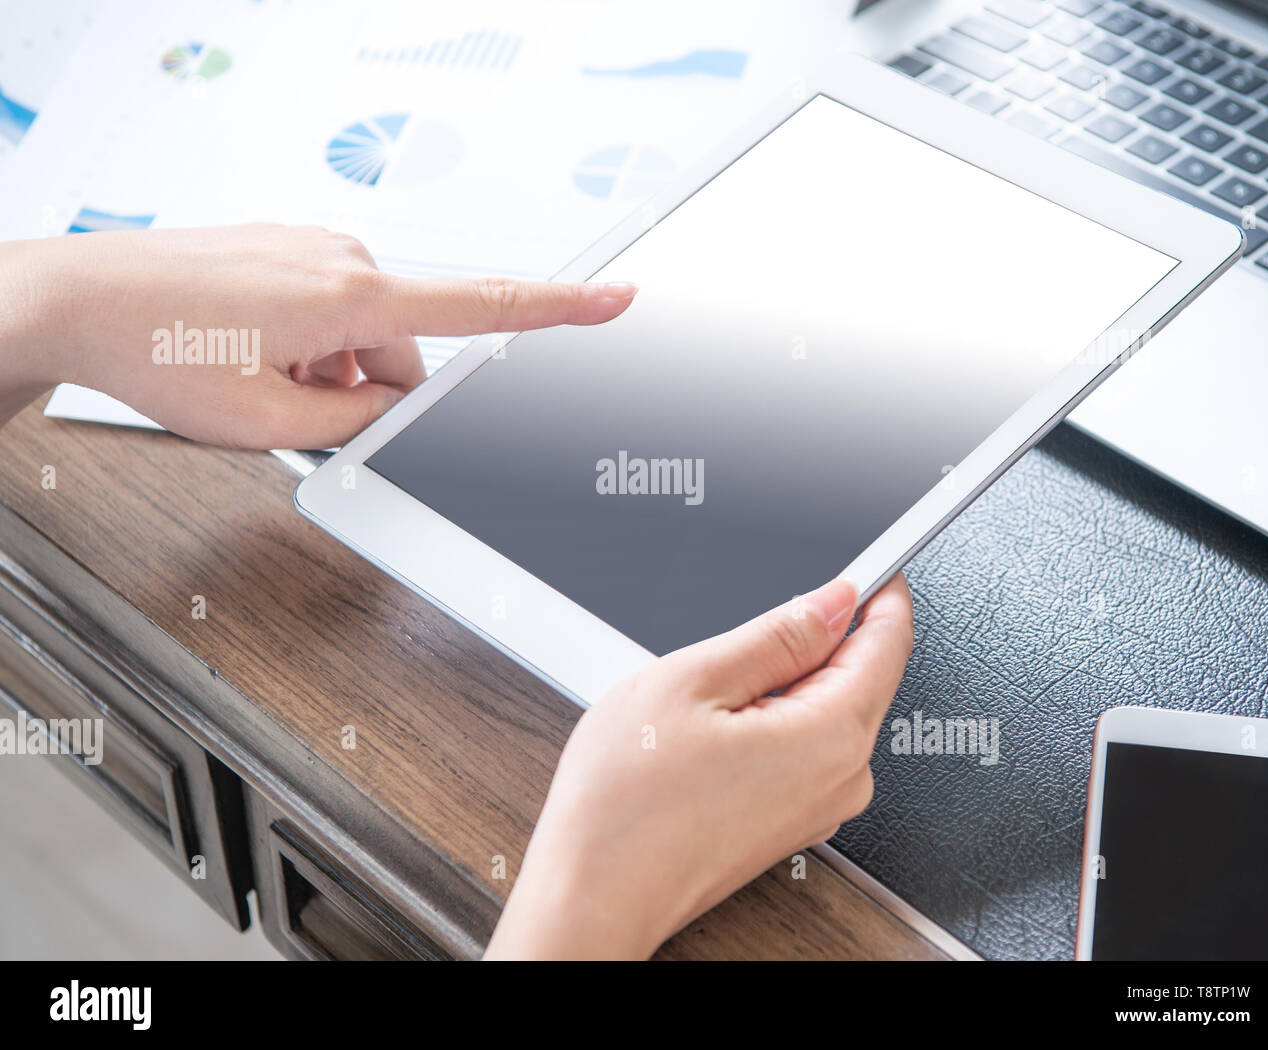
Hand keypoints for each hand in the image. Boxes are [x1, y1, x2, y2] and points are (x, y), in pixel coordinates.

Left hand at [0, 224, 635, 446]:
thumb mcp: (266, 422)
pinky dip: (304, 346)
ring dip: (328, 371)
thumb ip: (354, 425)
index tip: (614, 298)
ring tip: (256, 382)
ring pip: (362, 337)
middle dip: (366, 391)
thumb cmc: (156, 348)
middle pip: (405, 351)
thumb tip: (388, 414)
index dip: (559, 308)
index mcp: (353, 296)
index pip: (482, 306)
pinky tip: (249, 356)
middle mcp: (343, 259)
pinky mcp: (286, 250)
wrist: (79, 299)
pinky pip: (327, 312)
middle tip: (295, 409)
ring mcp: (311, 249)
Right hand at [484, 574, 912, 959]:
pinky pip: (803, 747)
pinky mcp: (793, 822)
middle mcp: (844, 777)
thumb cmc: (626, 805)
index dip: (876, 589)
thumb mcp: (693, 681)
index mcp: (832, 734)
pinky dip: (770, 720)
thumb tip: (833, 601)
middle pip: (860, 673)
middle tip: (742, 634)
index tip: (862, 564)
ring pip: (825, 709)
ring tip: (707, 696)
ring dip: (781, 682)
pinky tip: (710, 730)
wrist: (593, 895)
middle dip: (814, 637)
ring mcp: (820, 807)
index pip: (889, 639)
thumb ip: (777, 633)